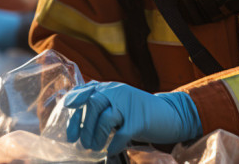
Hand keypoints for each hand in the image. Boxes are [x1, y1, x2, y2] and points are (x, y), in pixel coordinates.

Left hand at [64, 81, 201, 154]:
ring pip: (105, 119)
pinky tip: (111, 150)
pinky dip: (113, 144)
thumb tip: (75, 119)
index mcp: (110, 87)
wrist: (170, 114)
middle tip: (80, 141)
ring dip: (96, 136)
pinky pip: (122, 134)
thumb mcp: (117, 103)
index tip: (68, 122)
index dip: (73, 105)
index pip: (85, 91)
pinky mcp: (140, 120)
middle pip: (93, 104)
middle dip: (83, 125)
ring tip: (93, 147)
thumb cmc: (138, 112)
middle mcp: (118, 92)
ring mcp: (129, 105)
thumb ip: (100, 106)